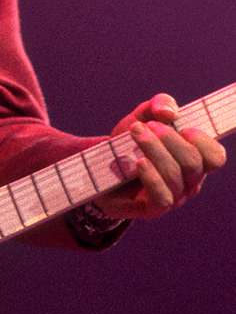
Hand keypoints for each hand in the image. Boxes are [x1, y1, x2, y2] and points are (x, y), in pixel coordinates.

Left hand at [96, 93, 225, 219]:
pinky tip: (138, 162)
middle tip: (147, 126)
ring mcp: (174, 196)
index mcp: (195, 159)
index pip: (215, 156)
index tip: (182, 127)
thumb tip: (169, 111)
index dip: (202, 141)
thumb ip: (158, 105)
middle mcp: (190, 180)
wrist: (98, 172)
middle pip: (193, 162)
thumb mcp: (142, 118)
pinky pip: (162, 196)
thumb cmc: (128, 144)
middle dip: (170, 139)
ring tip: (135, 133)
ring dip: (154, 150)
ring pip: (175, 175)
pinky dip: (151, 176)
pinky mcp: (154, 208)